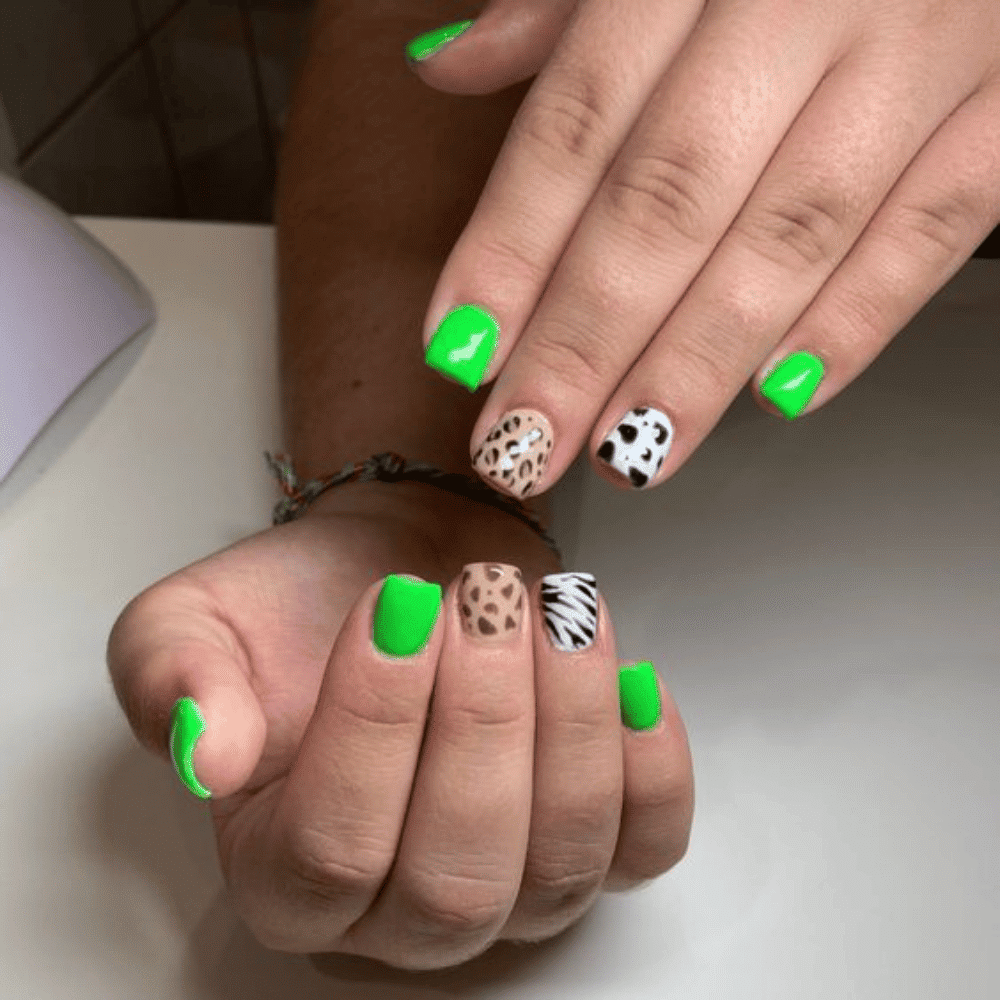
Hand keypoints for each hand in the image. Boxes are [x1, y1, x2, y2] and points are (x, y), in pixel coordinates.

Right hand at [106, 486, 692, 970]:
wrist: (403, 566)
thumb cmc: (305, 603)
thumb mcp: (195, 622)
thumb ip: (175, 684)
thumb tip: (202, 754)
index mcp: (282, 871)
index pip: (330, 850)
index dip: (373, 727)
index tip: (396, 609)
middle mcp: (399, 911)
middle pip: (455, 877)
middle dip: (483, 721)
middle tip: (486, 602)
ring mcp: (509, 886)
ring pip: (556, 862)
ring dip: (570, 721)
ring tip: (555, 610)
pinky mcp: (593, 840)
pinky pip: (646, 846)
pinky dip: (654, 765)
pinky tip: (629, 678)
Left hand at [412, 0, 999, 495]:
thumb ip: (561, 2)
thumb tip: (446, 68)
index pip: (575, 123)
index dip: (510, 248)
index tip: (461, 350)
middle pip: (667, 201)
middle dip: (583, 342)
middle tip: (522, 444)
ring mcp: (926, 43)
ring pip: (789, 235)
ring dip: (697, 363)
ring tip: (627, 454)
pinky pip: (939, 221)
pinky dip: (859, 317)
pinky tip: (782, 398)